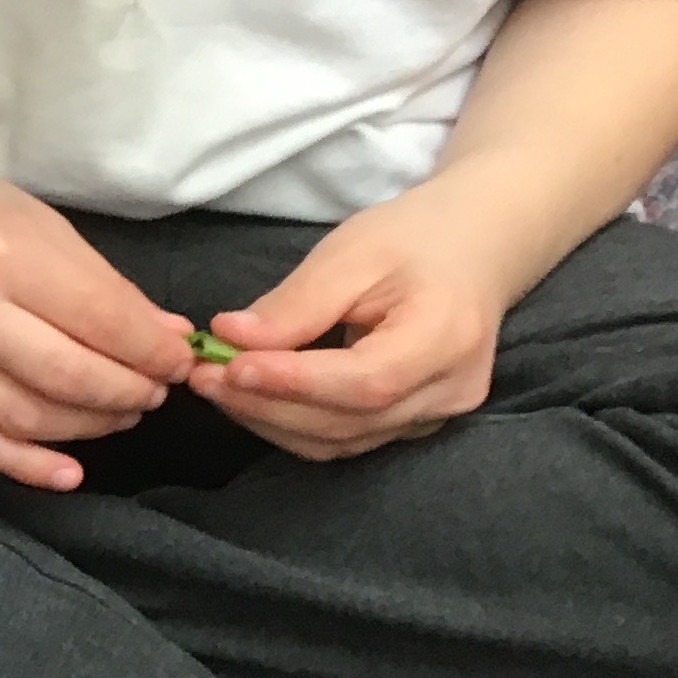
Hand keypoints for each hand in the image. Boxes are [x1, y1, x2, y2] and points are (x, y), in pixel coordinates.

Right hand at [0, 119, 191, 490]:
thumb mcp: (36, 221)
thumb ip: (100, 285)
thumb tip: (167, 341)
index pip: (100, 321)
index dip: (153, 351)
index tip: (179, 358)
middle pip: (67, 378)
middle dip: (129, 393)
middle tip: (154, 390)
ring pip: (27, 418)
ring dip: (90, 426)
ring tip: (120, 412)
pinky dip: (27, 465)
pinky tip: (69, 471)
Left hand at [191, 183, 522, 460]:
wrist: (475, 249)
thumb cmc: (416, 238)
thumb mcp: (355, 251)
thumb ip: (297, 303)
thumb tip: (229, 337)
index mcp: (446, 340)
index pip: (363, 382)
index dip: (291, 382)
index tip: (227, 366)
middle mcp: (449, 392)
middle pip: (346, 421)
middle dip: (265, 405)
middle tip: (202, 376)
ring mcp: (437, 417)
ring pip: (340, 440)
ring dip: (269, 419)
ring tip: (216, 385)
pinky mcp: (415, 424)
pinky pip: (346, 438)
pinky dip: (292, 423)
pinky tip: (252, 396)